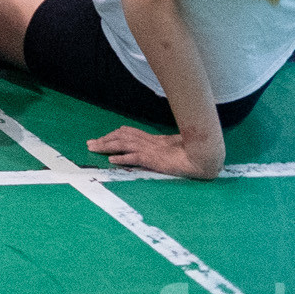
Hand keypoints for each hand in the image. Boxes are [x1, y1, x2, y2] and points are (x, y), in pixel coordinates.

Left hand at [89, 124, 224, 179]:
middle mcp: (150, 143)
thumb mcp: (175, 148)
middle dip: (104, 140)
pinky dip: (122, 159)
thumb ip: (164, 147)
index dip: (114, 134)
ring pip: (124, 145)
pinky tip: (112, 160)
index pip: (129, 133)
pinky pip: (135, 158)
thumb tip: (158, 151)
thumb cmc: (194, 152)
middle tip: (89, 143)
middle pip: (122, 137)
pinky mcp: (155, 160)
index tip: (103, 137)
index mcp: (155, 140)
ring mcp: (152, 151)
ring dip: (106, 146)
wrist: (205, 157)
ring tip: (93, 148)